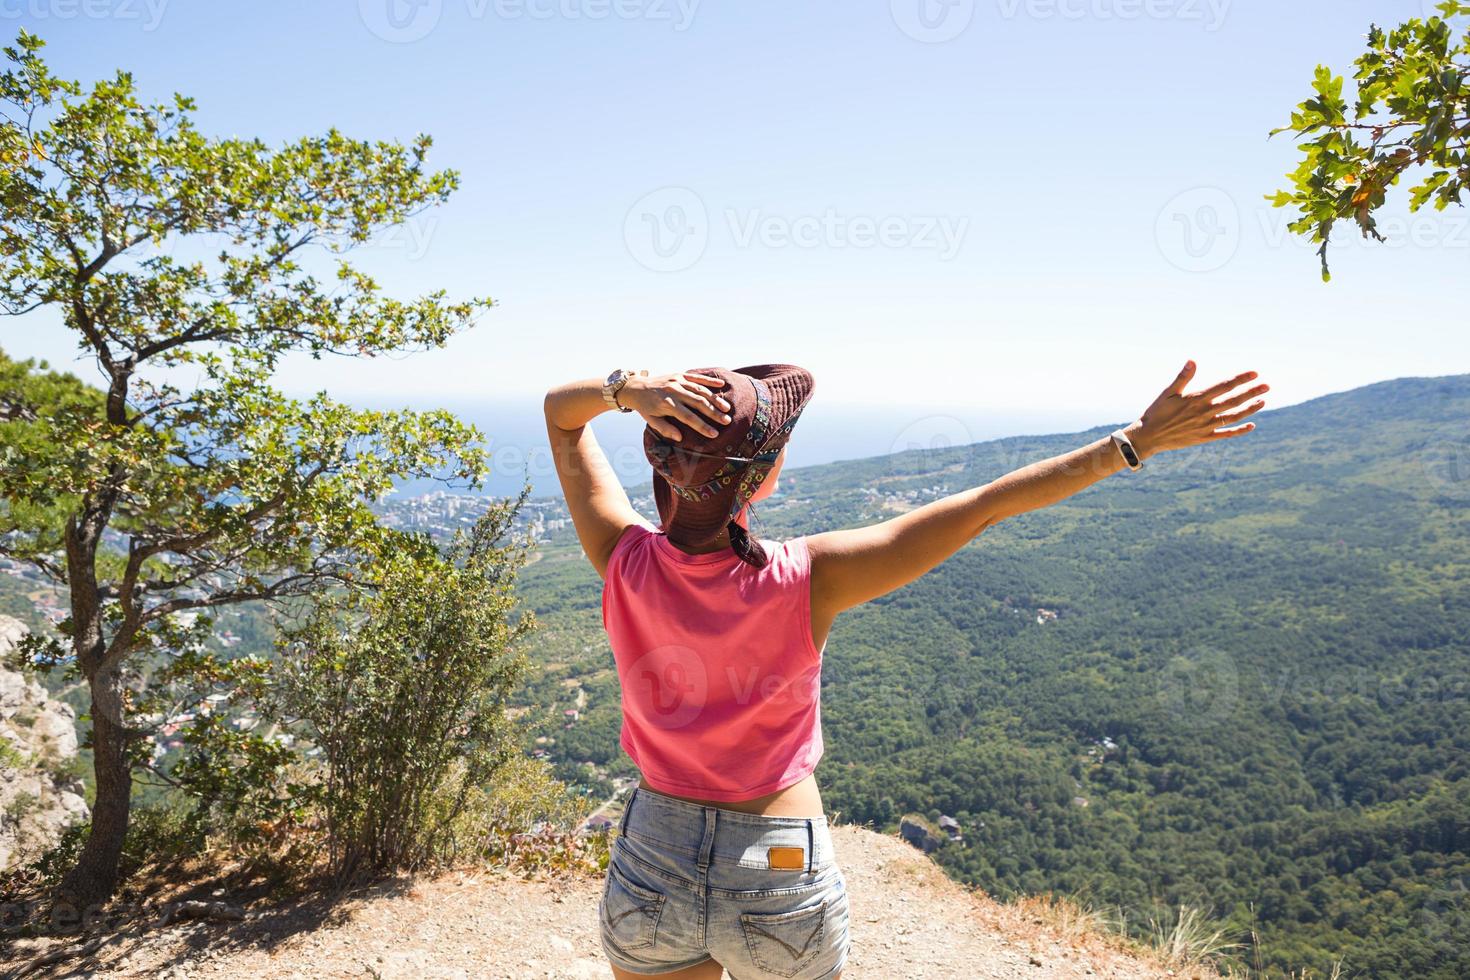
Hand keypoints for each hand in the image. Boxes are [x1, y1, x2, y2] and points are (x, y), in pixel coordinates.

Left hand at [620, 370, 732, 441]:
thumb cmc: (645, 407)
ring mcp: (677, 381)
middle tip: (726, 420)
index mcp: (667, 404)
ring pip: (700, 390)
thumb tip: (680, 438)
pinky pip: (696, 377)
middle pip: (698, 403)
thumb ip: (665, 429)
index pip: (688, 417)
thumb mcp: (651, 420)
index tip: (714, 434)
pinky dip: (709, 381)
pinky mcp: (679, 375)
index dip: (702, 426)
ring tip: (726, 408)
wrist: (635, 387)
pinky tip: (721, 386)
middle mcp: (674, 391)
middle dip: (714, 413)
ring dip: (714, 399)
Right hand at [1128, 360, 1268, 458]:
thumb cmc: (1157, 412)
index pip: (1224, 386)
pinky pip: (1226, 434)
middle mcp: (1205, 412)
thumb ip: (1183, 377)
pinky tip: (1251, 425)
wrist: (1149, 437)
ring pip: (1234, 416)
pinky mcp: (1205, 438)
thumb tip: (1193, 360)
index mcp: (1197, 399)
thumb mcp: (1168, 392)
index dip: (1241, 379)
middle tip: (1267, 386)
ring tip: (1262, 401)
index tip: (1255, 373)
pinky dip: (1240, 430)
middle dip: (1252, 392)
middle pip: (1234, 400)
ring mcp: (1207, 426)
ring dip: (1250, 409)